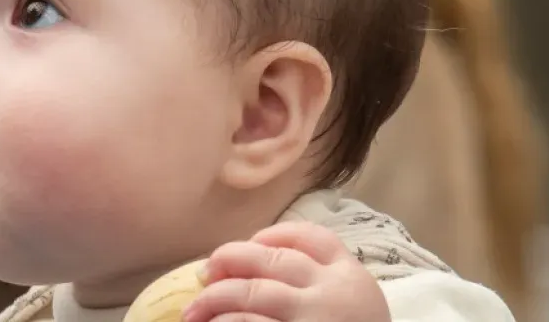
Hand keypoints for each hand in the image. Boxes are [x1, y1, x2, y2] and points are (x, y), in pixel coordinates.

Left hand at [183, 222, 389, 321]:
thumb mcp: (355, 306)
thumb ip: (322, 285)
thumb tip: (254, 270)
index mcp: (350, 275)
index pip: (310, 237)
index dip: (272, 235)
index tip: (248, 244)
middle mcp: (331, 292)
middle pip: (271, 260)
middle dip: (229, 259)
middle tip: (205, 273)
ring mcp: (312, 319)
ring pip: (251, 292)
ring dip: (213, 298)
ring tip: (193, 311)